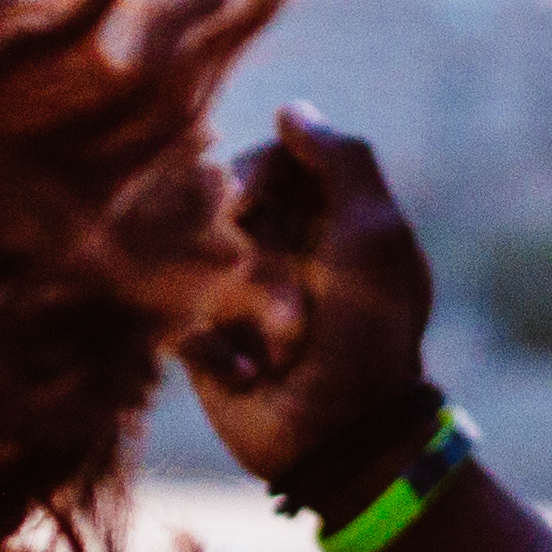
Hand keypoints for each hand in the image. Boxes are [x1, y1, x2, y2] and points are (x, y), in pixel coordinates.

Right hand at [176, 108, 443, 503]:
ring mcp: (238, 293)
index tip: (262, 200)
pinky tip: (250, 374)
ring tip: (284, 347)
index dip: (261, 171)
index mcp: (325, 216)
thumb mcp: (374, 238)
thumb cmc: (368, 337)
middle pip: (221, 203)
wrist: (340, 440)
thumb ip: (342, 161)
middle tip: (292, 298)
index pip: (269, 156)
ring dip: (243, 305)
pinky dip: (215, 346)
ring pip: (195, 260)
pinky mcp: (205, 341)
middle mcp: (278, 246)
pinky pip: (178, 317)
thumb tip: (290, 110)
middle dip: (255, 251)